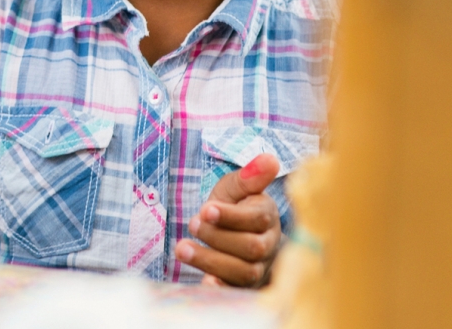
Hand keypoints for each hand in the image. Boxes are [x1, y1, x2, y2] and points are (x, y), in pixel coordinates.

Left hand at [174, 153, 282, 286]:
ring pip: (243, 271)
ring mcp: (258, 268)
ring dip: (210, 260)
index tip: (206, 210)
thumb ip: (248, 176)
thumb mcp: (235, 188)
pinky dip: (221, 287)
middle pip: (252, 247)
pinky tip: (205, 283)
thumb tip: (270, 159)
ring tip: (182, 249)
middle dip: (218, 237)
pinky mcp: (243, 286)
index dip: (232, 216)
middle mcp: (268, 244)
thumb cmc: (232, 206)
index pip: (258, 218)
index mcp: (267, 216)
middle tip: (192, 224)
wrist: (231, 233)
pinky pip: (236, 291)